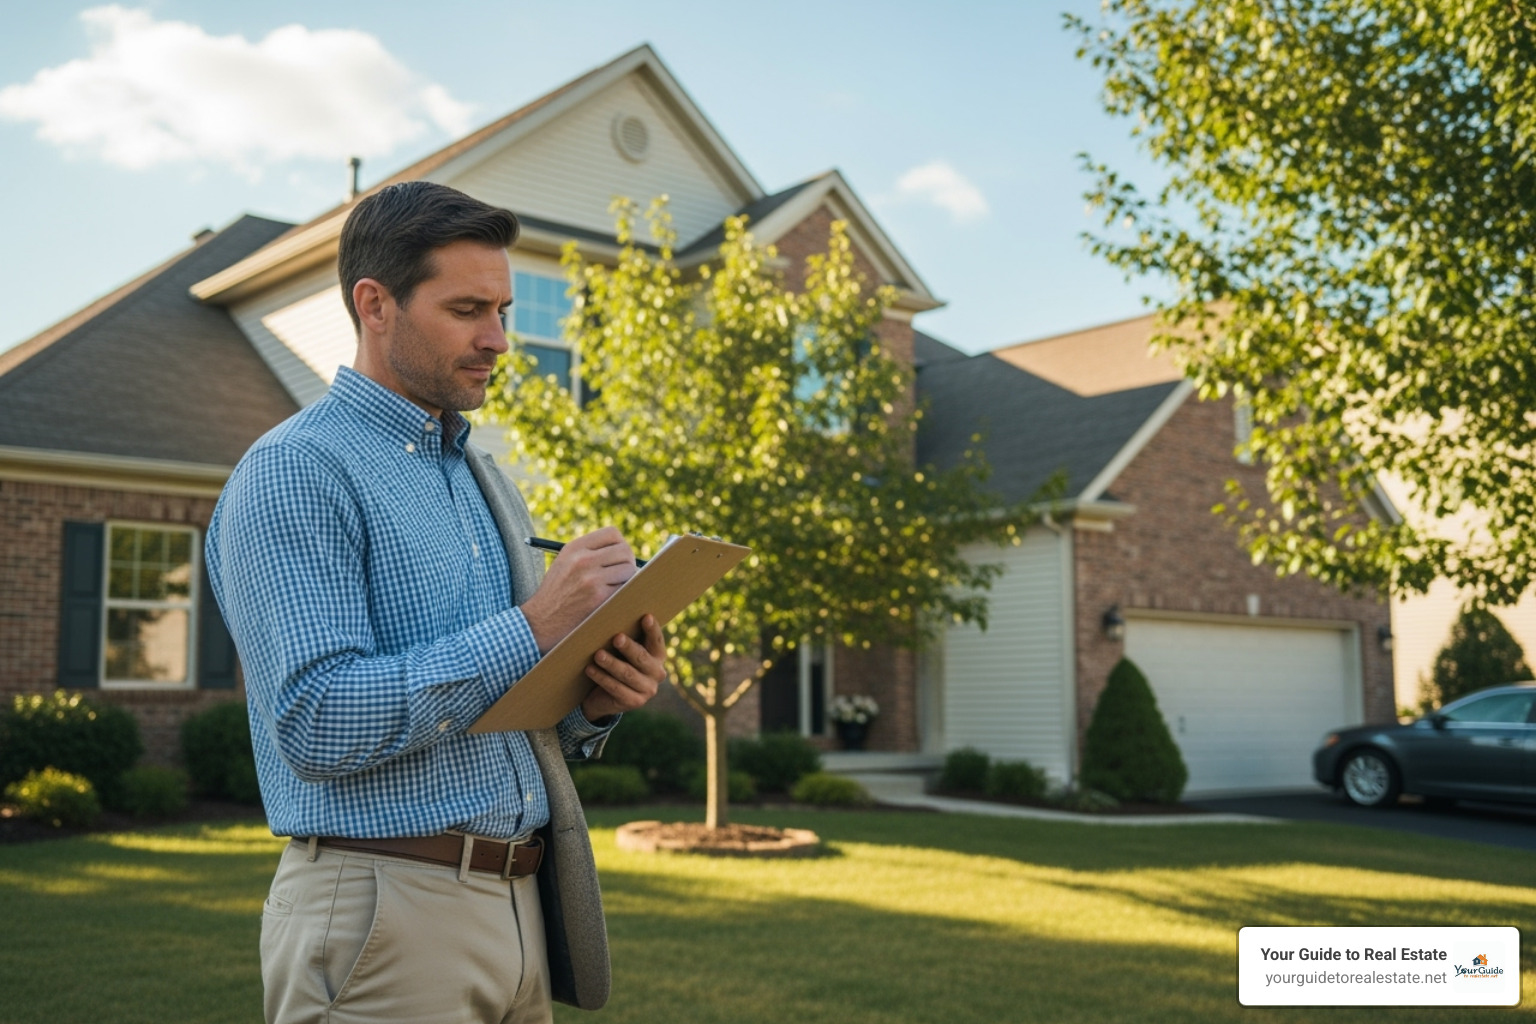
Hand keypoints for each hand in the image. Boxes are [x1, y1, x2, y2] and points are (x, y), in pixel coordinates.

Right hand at [521, 527, 635, 653]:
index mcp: (574, 548)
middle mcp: (583, 560)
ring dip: (628, 579)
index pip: (612, 533)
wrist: (540, 622)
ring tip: (616, 587)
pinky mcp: (599, 597)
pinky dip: (624, 594)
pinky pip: (625, 588)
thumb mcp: (564, 563)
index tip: (618, 556)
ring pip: (629, 569)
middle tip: (623, 573)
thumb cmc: (555, 593)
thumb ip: (588, 552)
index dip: (620, 544)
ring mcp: (592, 578)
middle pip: (625, 550)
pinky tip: (614, 599)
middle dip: (628, 562)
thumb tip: (622, 549)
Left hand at [581, 614, 666, 720]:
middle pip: (642, 658)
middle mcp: (657, 673)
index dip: (652, 629)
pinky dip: (602, 678)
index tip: (646, 617)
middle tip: (616, 637)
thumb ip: (625, 637)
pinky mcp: (634, 702)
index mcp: (658, 656)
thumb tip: (609, 615)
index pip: (656, 641)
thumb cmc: (617, 663)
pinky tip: (590, 669)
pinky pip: (616, 688)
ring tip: (598, 655)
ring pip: (628, 674)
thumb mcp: (623, 651)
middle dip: (629, 647)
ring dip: (612, 663)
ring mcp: (648, 690)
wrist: (607, 696)